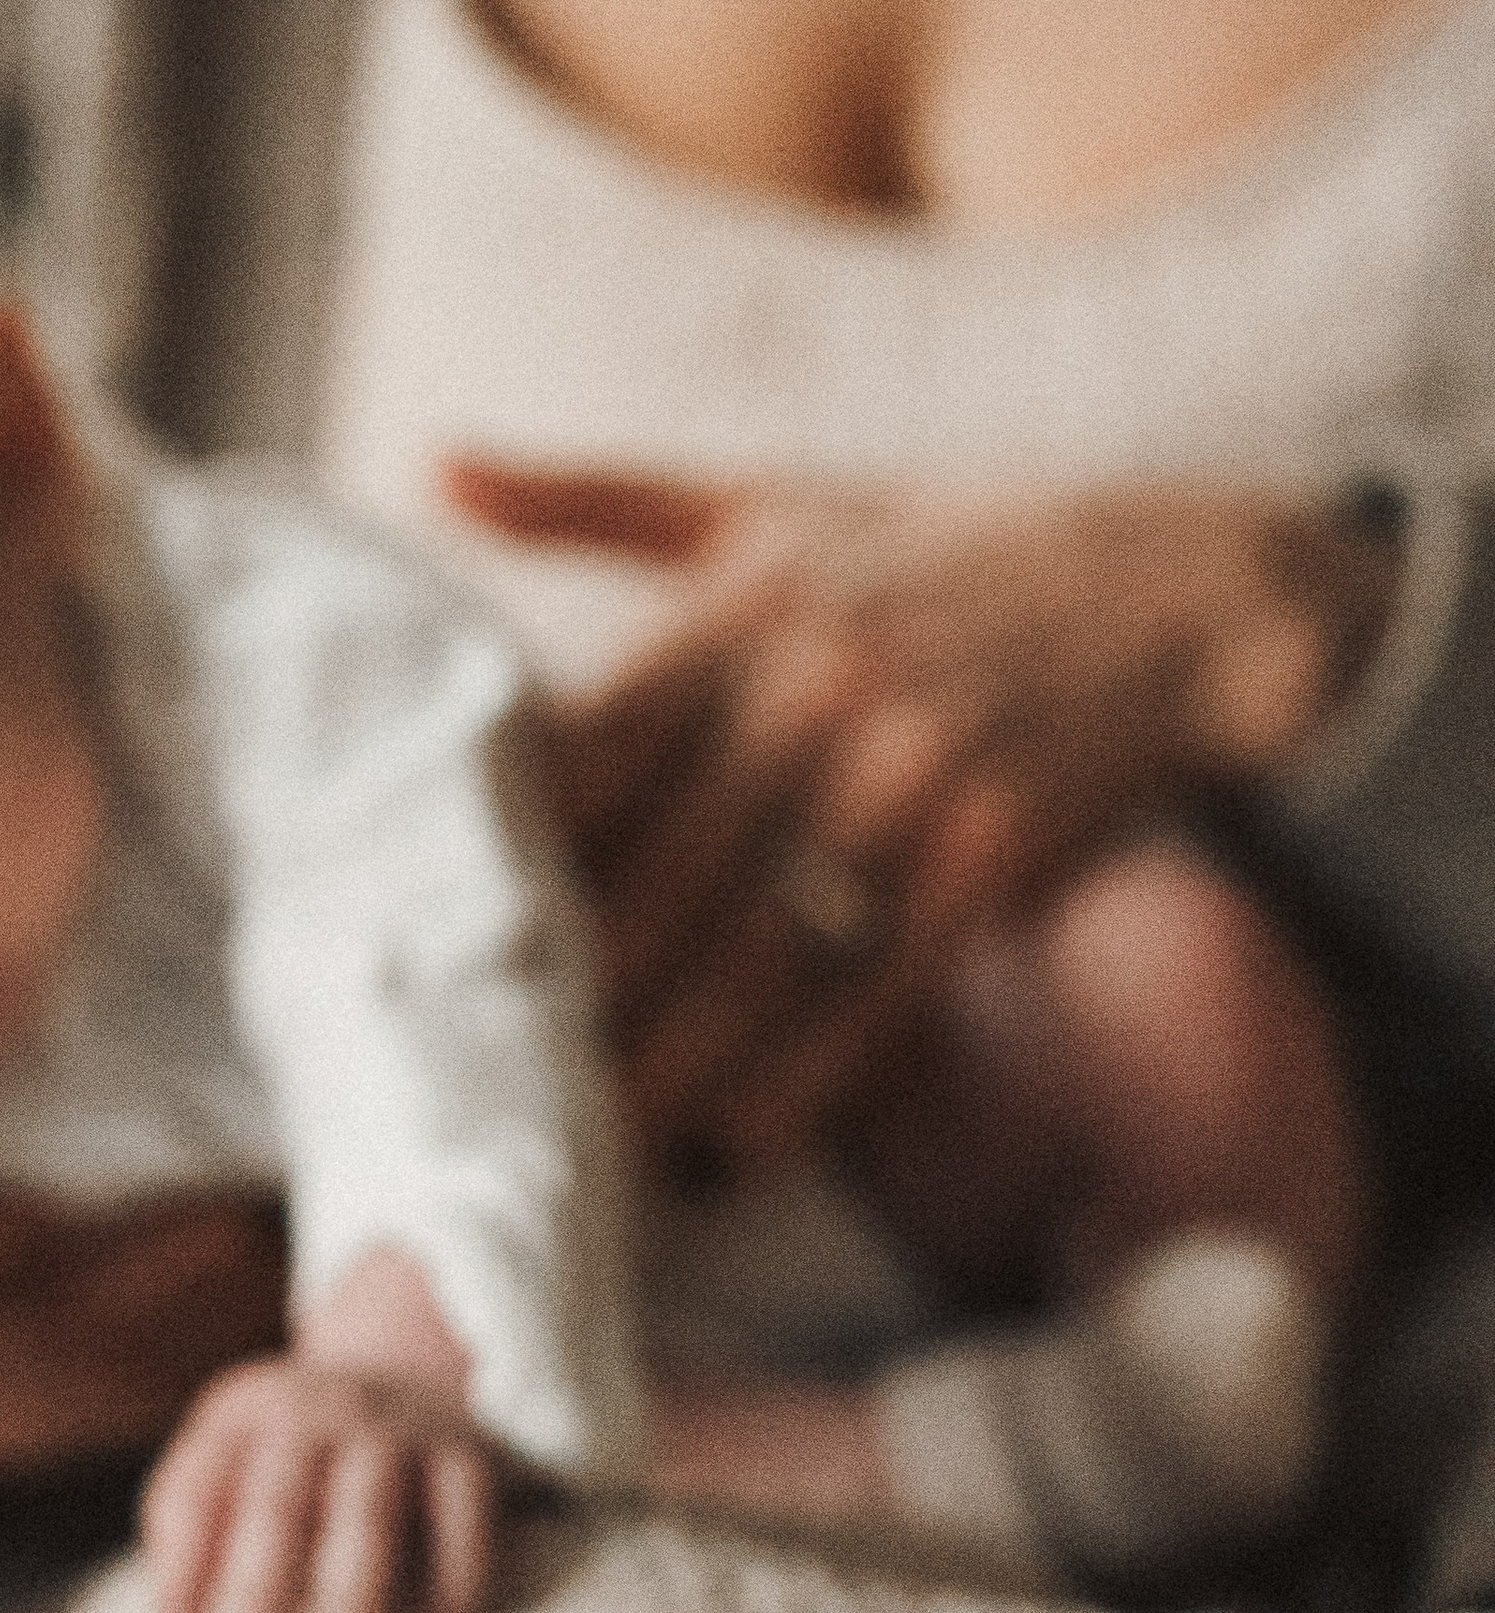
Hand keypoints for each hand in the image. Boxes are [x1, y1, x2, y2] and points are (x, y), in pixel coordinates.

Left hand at [143, 1274, 498, 1612]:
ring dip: (349, 1609)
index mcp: (243, 1415)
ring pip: (368, 1525)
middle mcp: (317, 1411)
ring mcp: (394, 1429)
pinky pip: (461, 1522)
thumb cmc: (298, 1456)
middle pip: (279, 1511)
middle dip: (259, 1600)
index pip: (199, 1491)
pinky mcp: (465, 1454)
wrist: (410, 1375)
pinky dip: (454, 1583)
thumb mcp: (233, 1456)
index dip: (184, 1565)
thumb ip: (195, 1522)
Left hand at [446, 462, 1398, 1169]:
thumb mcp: (766, 504)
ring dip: (677, 1056)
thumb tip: (427, 463)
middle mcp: (817, 682)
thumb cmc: (937, 551)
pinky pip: (886, 974)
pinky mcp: (996, 840)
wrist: (1185, 586)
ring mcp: (912, 765)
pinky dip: (816, 1066)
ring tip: (595, 1148)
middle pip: (659, 866)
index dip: (508, 857)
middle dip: (573, 990)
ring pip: (763, 937)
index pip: (590, 745)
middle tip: (487, 1091)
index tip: (430, 947)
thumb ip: (593, 498)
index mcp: (742, 604)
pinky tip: (745, 1140)